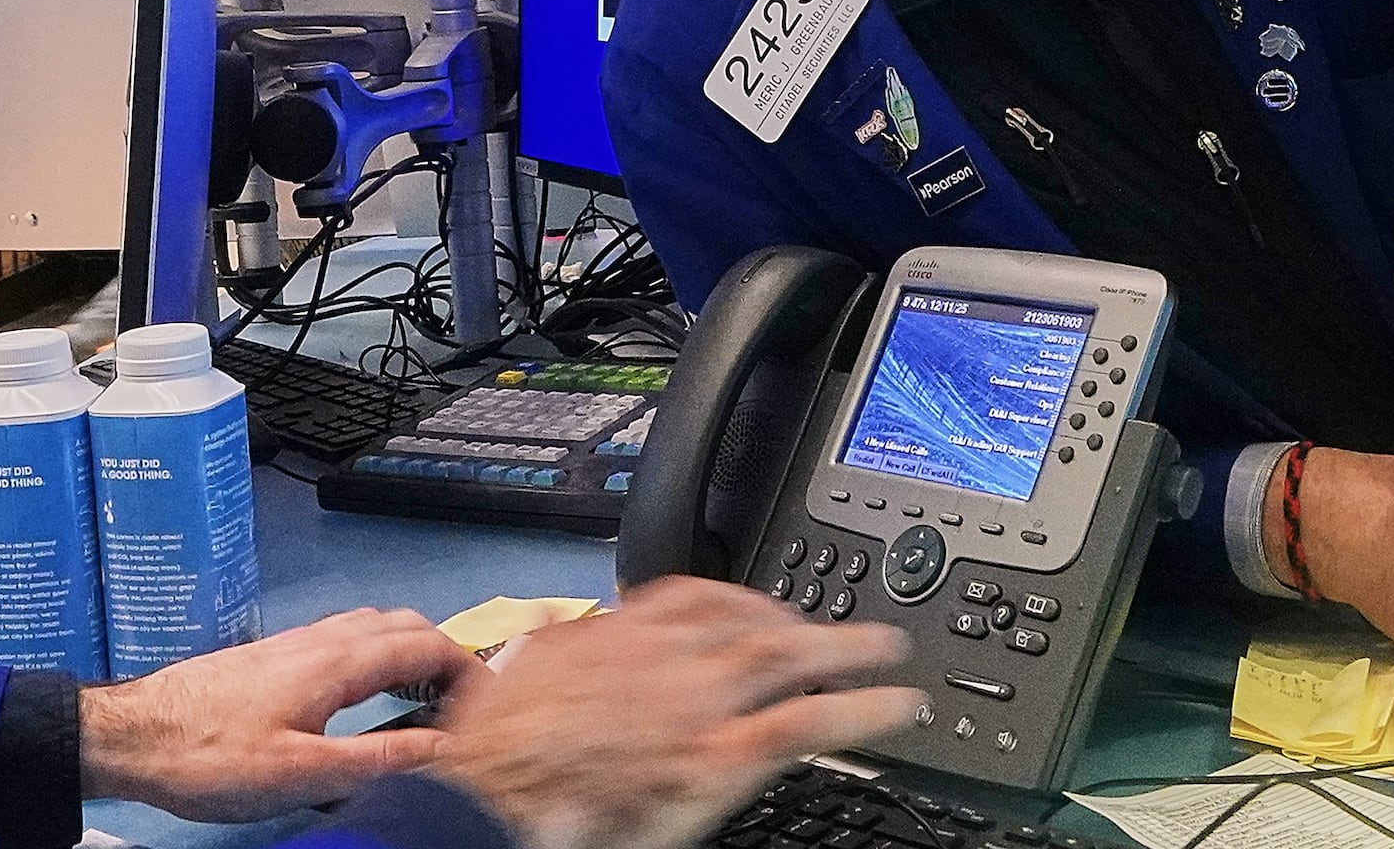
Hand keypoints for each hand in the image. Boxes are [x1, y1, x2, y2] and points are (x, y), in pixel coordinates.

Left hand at [80, 607, 479, 819]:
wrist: (132, 734)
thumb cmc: (210, 756)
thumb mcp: (302, 772)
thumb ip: (377, 758)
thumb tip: (443, 750)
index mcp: (336, 661)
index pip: (426, 644)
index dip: (469, 671)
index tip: (490, 706)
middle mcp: (320, 639)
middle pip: (405, 624)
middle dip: (446, 655)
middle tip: (465, 704)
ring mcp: (294, 644)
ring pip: (373, 626)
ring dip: (411, 651)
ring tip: (426, 698)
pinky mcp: (273, 657)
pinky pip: (345, 638)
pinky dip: (378, 655)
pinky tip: (367, 693)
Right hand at [430, 577, 919, 848]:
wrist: (493, 798)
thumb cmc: (496, 755)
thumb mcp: (519, 675)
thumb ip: (557, 648)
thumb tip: (558, 628)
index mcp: (616, 634)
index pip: (691, 596)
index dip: (735, 599)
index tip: (755, 607)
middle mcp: (666, 656)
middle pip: (751, 621)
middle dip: (801, 617)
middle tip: (842, 621)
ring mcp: (699, 702)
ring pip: (790, 658)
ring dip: (847, 648)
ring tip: (887, 652)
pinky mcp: (720, 755)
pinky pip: (807, 721)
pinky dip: (862, 708)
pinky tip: (900, 710)